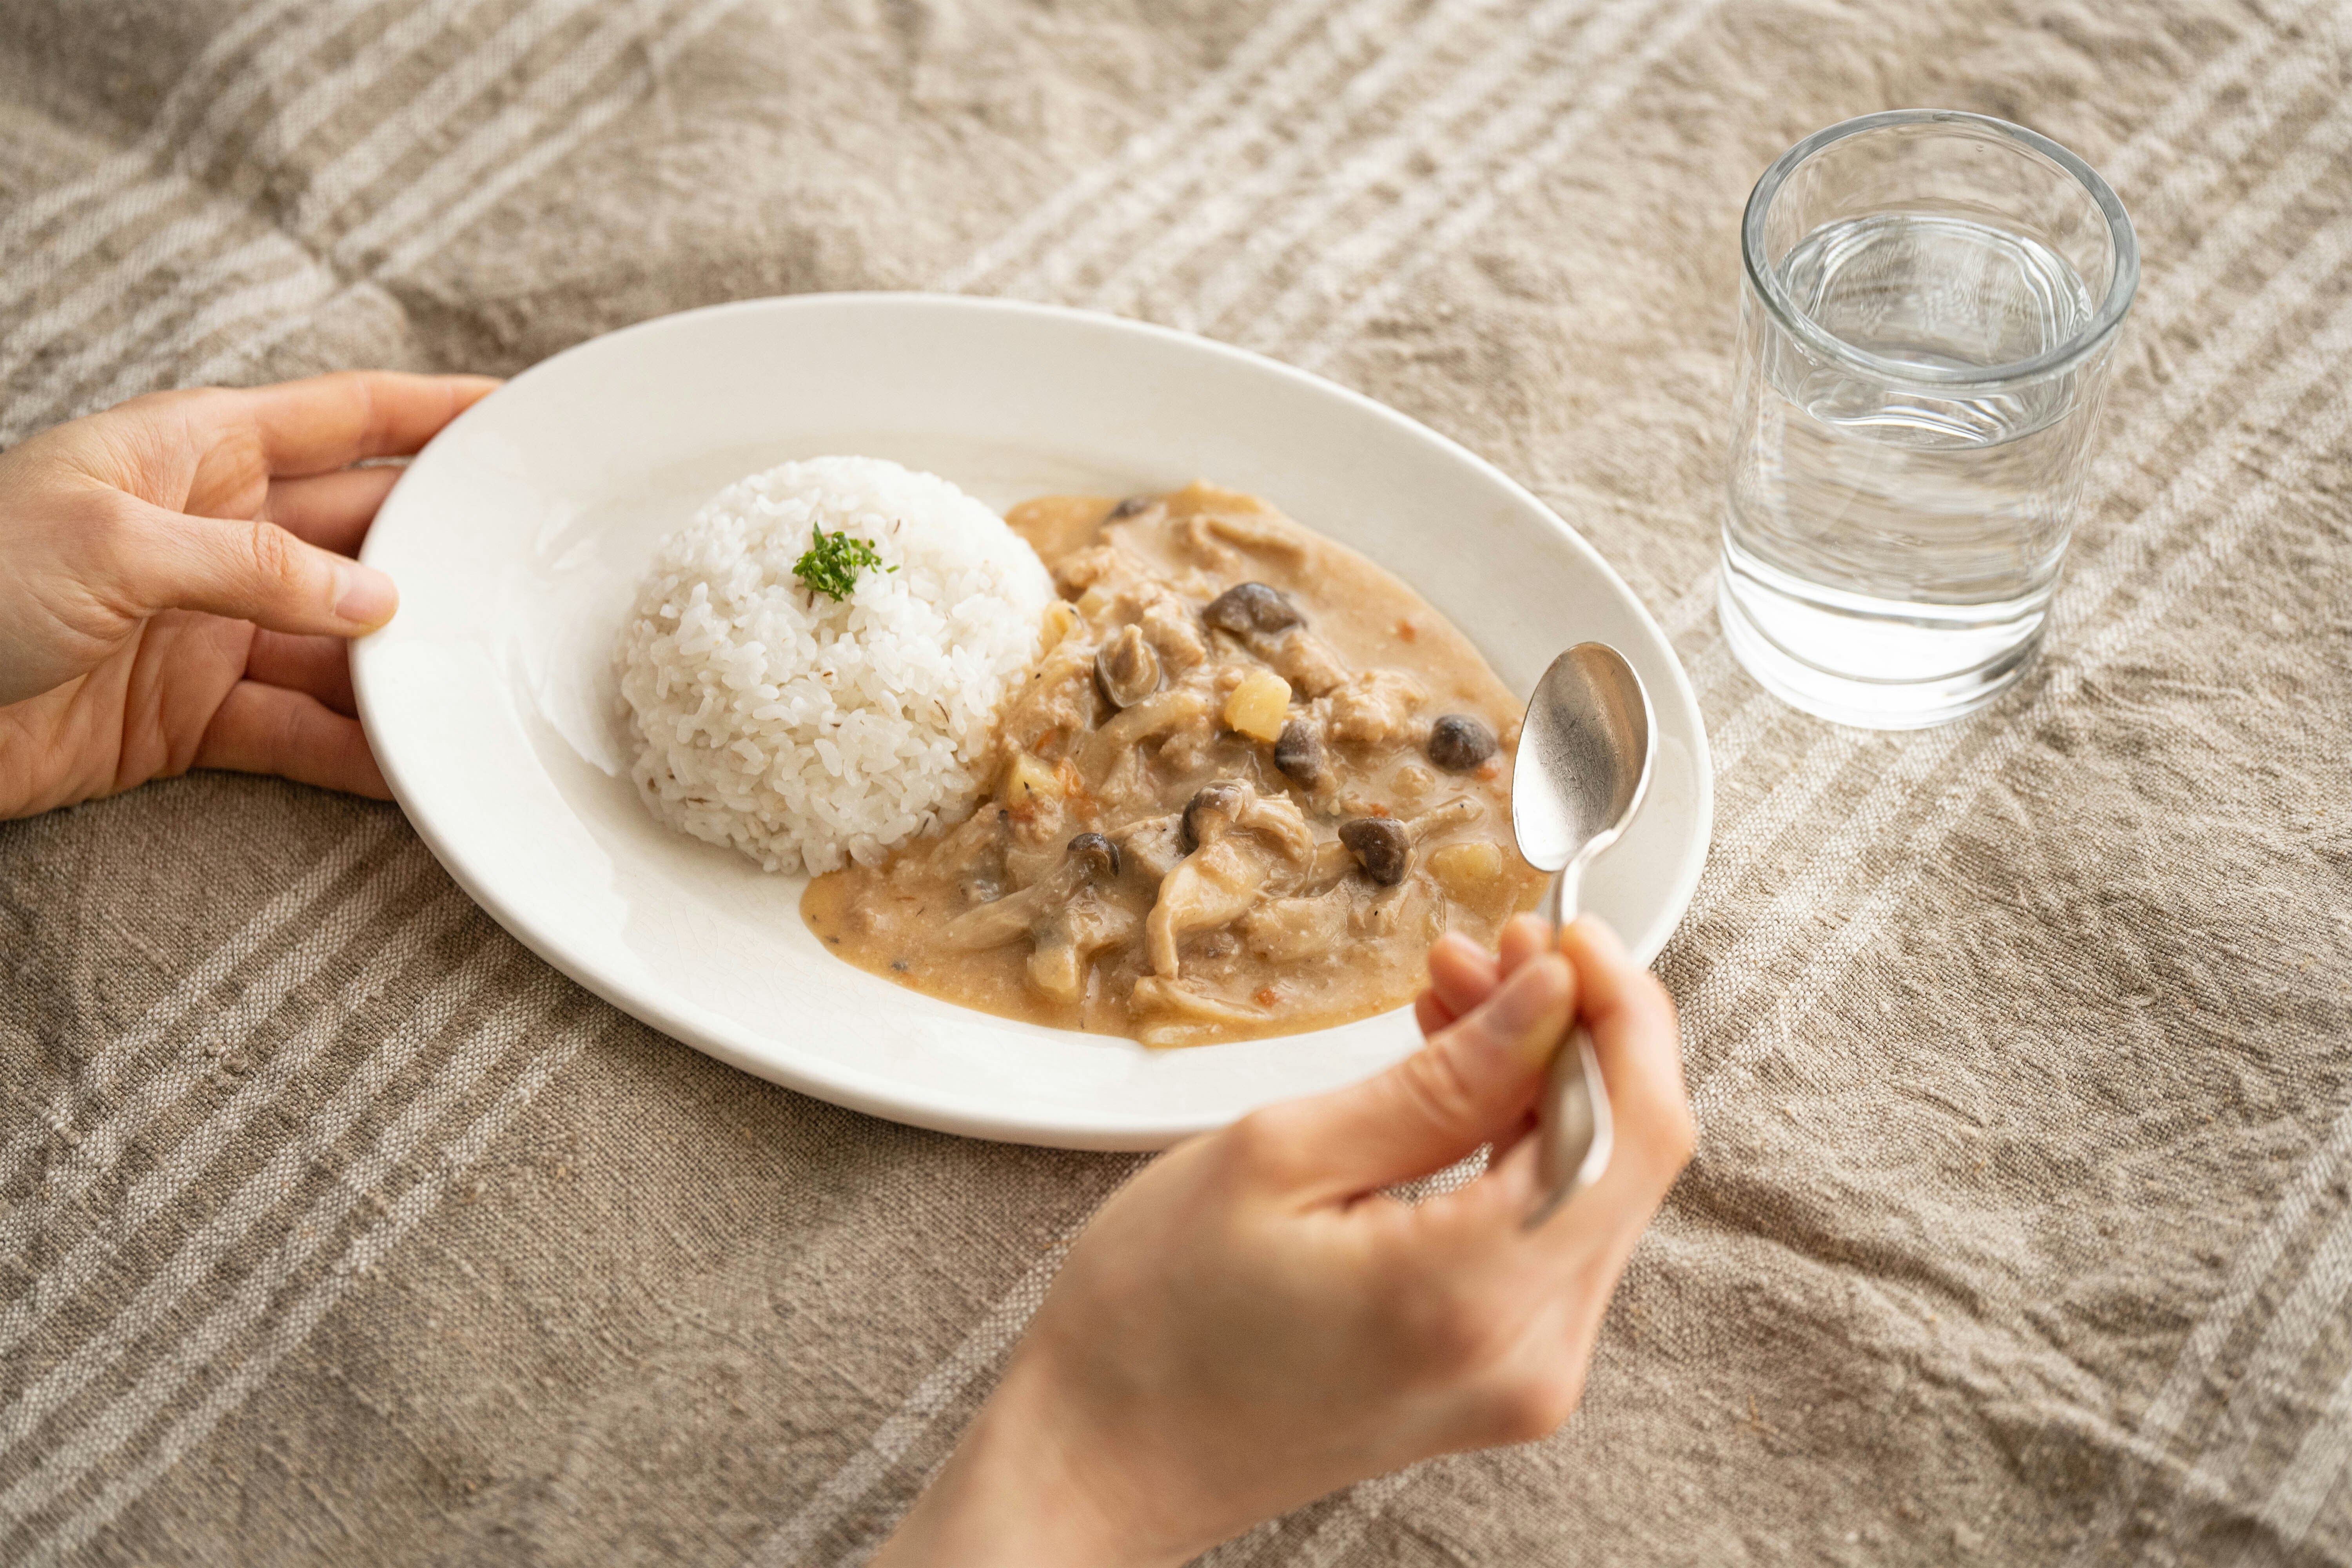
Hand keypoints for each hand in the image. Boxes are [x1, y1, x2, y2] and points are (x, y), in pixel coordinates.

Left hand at [0, 371, 496, 818]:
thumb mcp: (116, 546)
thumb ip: (259, 569)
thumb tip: (378, 603)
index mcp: (195, 454)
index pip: (345, 416)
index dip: (434, 410)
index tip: (518, 417)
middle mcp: (216, 535)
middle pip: (364, 537)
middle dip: (446, 555)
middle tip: (536, 576)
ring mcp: (210, 628)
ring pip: (344, 646)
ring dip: (412, 669)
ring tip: (491, 686)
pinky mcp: (193, 717)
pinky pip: (304, 732)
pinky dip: (360, 752)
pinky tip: (417, 766)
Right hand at [871, 914, 1693, 1566]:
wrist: (1101, 1465)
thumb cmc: (1153, 1324)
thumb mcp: (1277, 1157)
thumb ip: (1440, 1080)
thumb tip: (1548, 998)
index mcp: (1472, 1299)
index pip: (1631, 1127)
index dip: (1620, 1011)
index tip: (1566, 936)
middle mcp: (1528, 1356)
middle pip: (1627, 1153)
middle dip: (1574, 1030)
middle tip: (1489, 950)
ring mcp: (1523, 1379)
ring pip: (1594, 1186)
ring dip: (1544, 1078)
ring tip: (1456, 1001)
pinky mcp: (1499, 1378)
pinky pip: (1550, 1234)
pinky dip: (1520, 1144)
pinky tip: (1461, 1084)